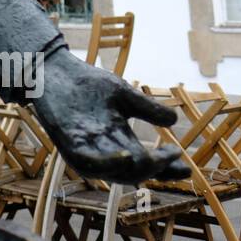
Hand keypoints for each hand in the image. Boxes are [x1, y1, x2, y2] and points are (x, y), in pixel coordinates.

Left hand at [30, 47, 191, 184]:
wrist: (55, 68)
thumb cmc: (87, 84)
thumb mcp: (124, 95)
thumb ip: (147, 109)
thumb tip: (175, 121)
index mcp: (119, 139)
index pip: (147, 160)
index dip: (166, 168)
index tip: (186, 169)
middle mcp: (104, 148)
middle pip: (134, 170)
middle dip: (157, 168)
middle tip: (173, 155)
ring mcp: (86, 147)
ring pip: (114, 172)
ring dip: (135, 170)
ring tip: (152, 160)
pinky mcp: (68, 141)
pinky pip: (88, 162)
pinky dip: (107, 164)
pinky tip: (125, 156)